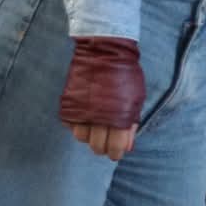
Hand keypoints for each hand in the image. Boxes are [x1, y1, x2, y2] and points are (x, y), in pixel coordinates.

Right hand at [58, 36, 143, 162]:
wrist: (104, 52)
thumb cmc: (125, 75)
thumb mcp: (136, 99)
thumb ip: (131, 124)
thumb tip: (127, 146)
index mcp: (119, 116)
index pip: (115, 147)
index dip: (115, 152)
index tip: (116, 152)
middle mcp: (99, 117)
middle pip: (97, 146)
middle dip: (103, 147)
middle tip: (106, 141)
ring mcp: (82, 111)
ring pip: (82, 138)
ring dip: (89, 135)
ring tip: (97, 124)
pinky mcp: (68, 105)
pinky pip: (71, 125)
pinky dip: (78, 124)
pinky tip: (86, 116)